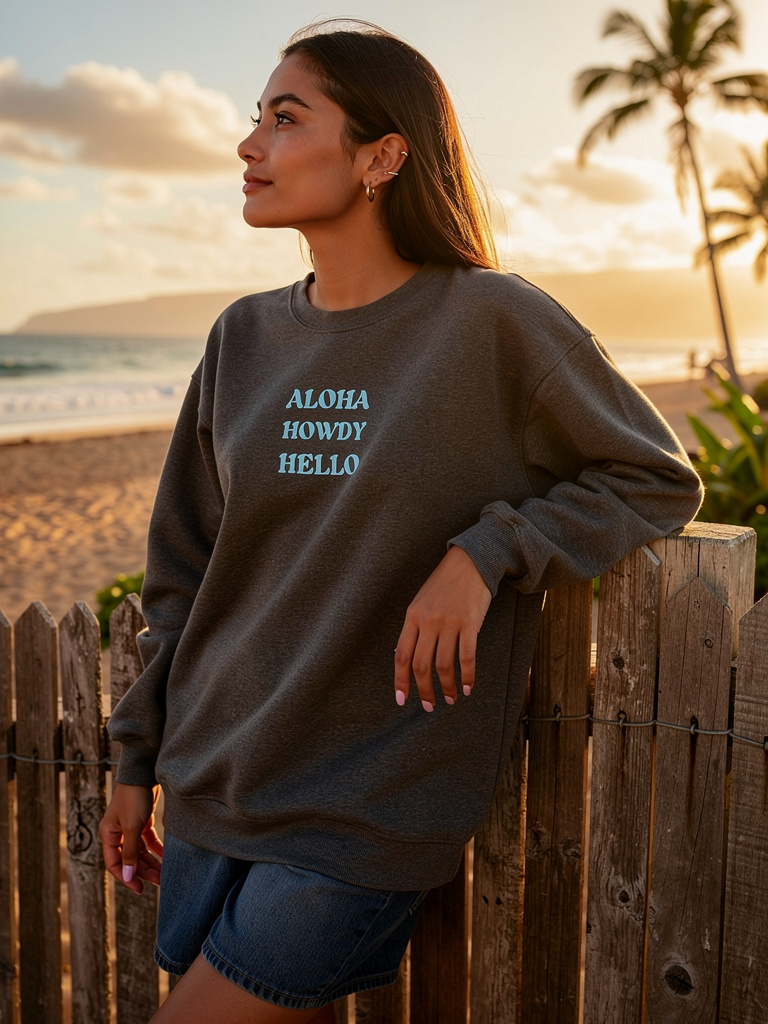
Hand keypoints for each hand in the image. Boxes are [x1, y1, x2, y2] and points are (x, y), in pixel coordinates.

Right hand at [99, 782, 162, 893]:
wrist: (144, 772)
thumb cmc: (134, 797)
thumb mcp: (132, 826)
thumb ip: (131, 851)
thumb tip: (129, 875)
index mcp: (109, 834)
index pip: (115, 863)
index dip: (126, 877)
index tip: (140, 889)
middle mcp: (117, 832)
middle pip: (130, 859)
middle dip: (143, 871)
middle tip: (159, 882)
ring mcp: (130, 826)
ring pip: (140, 851)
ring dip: (151, 862)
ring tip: (164, 873)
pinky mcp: (142, 820)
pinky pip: (148, 840)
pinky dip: (156, 849)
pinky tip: (166, 856)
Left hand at [394, 545, 490, 710]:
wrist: (470, 562)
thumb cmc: (444, 584)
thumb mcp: (421, 602)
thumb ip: (414, 628)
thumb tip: (406, 658)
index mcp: (412, 617)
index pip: (401, 655)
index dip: (401, 680)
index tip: (402, 698)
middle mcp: (428, 621)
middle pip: (421, 665)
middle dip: (424, 690)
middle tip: (429, 705)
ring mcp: (449, 622)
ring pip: (443, 665)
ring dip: (447, 687)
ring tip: (451, 698)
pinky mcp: (470, 623)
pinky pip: (467, 657)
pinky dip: (467, 676)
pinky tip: (468, 687)